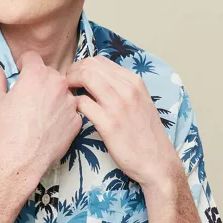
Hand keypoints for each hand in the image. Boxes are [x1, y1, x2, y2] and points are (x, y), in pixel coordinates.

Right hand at [0, 51, 82, 181]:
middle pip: (50, 74)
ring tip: (39, 116)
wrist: (20, 160)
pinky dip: (61, 117)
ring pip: (62, 93)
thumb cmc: (5, 130)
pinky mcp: (76, 121)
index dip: (24, 64)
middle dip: (40, 82)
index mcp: (36, 74)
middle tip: (29, 99)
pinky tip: (49, 128)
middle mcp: (57, 84)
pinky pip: (70, 112)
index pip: (32, 57)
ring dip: (53, 98)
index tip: (21, 73)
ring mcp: (70, 103)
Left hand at [65, 55, 181, 186]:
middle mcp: (128, 89)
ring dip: (70, 85)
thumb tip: (96, 81)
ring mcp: (118, 106)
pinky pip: (83, 103)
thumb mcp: (139, 103)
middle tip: (66, 86)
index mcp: (134, 82)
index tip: (75, 77)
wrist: (156, 161)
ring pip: (86, 78)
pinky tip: (74, 112)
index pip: (100, 61)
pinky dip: (73, 104)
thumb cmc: (144, 136)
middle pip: (90, 66)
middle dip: (72, 72)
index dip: (82, 66)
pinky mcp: (109, 125)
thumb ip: (121, 90)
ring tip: (67, 96)